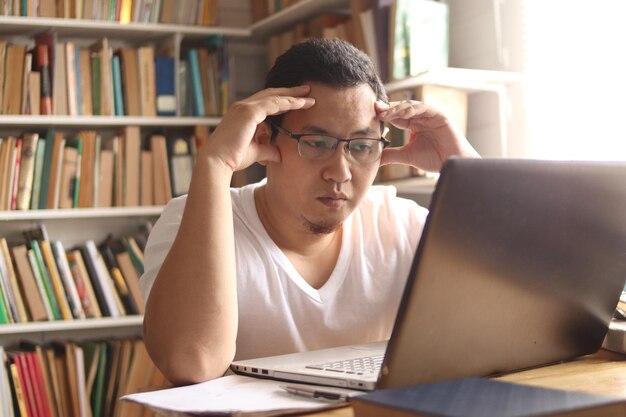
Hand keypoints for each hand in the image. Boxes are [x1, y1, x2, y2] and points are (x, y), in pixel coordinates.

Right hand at [201, 85, 315, 172]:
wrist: (217, 162)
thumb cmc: (232, 158)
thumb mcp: (255, 152)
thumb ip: (268, 150)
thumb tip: (280, 155)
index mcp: (242, 114)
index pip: (266, 103)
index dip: (283, 101)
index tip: (298, 101)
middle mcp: (242, 107)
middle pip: (271, 95)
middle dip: (290, 93)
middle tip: (307, 91)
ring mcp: (245, 107)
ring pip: (274, 97)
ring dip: (292, 96)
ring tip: (309, 95)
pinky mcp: (249, 112)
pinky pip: (273, 104)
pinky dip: (288, 102)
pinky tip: (300, 103)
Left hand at [376, 100, 478, 171]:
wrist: (450, 164)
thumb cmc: (433, 160)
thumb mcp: (406, 156)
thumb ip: (390, 154)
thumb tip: (373, 158)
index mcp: (413, 125)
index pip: (396, 117)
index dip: (384, 116)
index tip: (370, 115)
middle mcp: (421, 118)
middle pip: (402, 109)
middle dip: (388, 108)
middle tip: (375, 108)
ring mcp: (430, 115)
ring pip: (411, 106)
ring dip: (397, 108)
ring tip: (385, 113)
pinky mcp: (439, 114)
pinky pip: (424, 108)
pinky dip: (412, 109)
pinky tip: (401, 113)